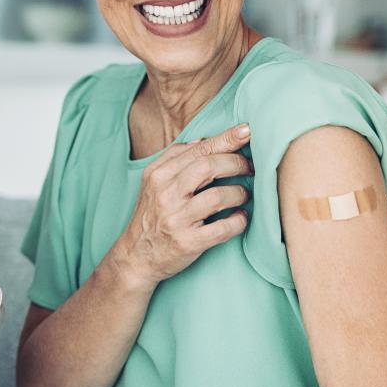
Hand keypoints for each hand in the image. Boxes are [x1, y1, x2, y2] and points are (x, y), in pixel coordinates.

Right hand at [112, 124, 253, 289]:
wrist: (136, 255)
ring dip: (239, 193)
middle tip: (250, 167)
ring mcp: (176, 219)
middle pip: (208, 167)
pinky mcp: (188, 242)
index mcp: (158, 175)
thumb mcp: (152, 182)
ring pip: (218, 196)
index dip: (225, 139)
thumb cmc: (151, 215)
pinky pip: (224, 228)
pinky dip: (239, 221)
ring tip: (243, 195)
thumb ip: (174, 158)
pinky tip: (241, 217)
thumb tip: (203, 140)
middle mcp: (165, 195)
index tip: (247, 131)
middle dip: (236, 163)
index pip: (197, 150)